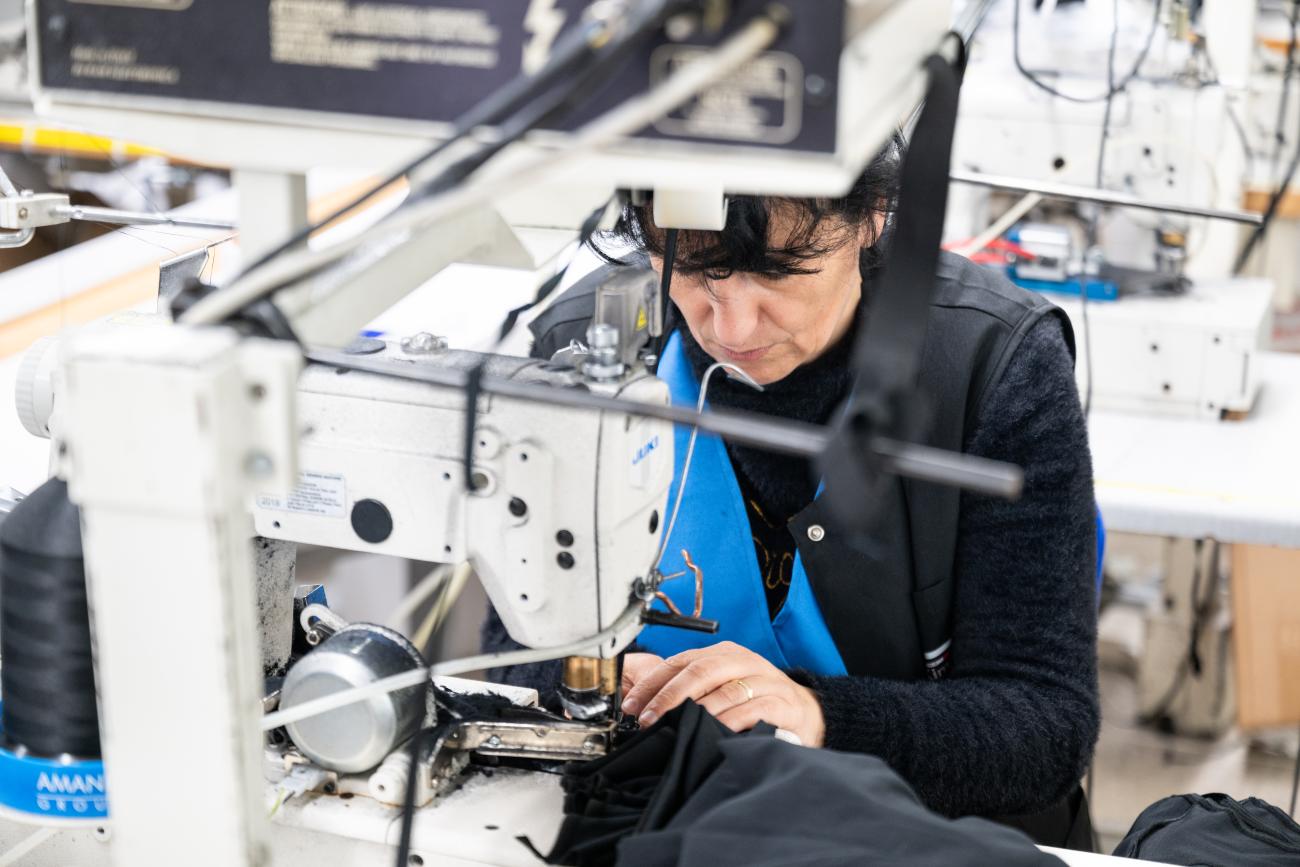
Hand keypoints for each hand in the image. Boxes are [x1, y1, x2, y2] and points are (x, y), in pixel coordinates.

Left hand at [619, 642, 824, 746]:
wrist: (806, 711)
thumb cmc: (755, 700)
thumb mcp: (722, 687)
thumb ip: (692, 691)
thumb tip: (646, 706)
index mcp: (723, 653)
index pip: (680, 662)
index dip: (653, 683)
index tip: (632, 706)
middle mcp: (742, 661)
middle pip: (699, 671)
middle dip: (668, 696)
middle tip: (648, 719)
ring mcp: (764, 679)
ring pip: (725, 689)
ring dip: (696, 710)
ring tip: (677, 727)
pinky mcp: (783, 702)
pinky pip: (754, 708)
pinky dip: (731, 720)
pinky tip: (715, 732)